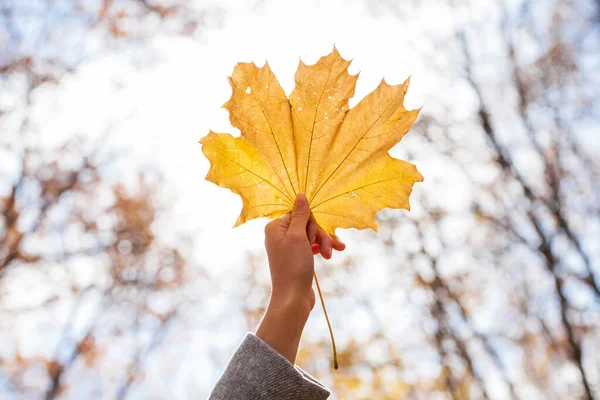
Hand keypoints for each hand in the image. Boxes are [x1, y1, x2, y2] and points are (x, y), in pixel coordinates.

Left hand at [257, 193, 344, 363]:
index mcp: (275, 227)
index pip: (298, 212)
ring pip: (311, 235)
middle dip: (320, 234)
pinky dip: (322, 248)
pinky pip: (312, 245)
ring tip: (332, 254)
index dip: (312, 221)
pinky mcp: (297, 256)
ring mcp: (288, 246)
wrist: (293, 298)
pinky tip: (332, 254)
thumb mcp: (298, 236)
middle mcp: (279, 235)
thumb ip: (301, 215)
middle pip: (306, 223)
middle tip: (331, 247)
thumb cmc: (293, 266)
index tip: (319, 233)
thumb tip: (300, 195)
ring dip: (324, 242)